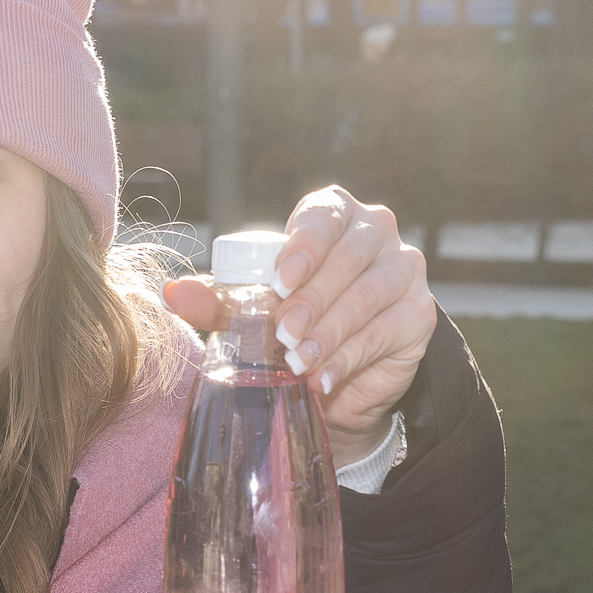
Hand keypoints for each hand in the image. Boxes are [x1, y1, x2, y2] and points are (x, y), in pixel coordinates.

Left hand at [164, 186, 437, 465]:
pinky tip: (325, 378)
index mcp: (333, 214)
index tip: (280, 280)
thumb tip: (173, 294)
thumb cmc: (292, 321)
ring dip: (330, 331)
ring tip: (298, 361)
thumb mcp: (252, 310)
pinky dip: (350, 358)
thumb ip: (217, 301)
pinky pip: (386, 331)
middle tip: (283, 332)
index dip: (304, 245)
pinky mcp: (419, 314)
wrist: (336, 374)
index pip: (323, 215)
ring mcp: (404, 270)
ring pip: (368, 295)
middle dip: (313, 298)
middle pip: (349, 256)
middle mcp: (375, 232)